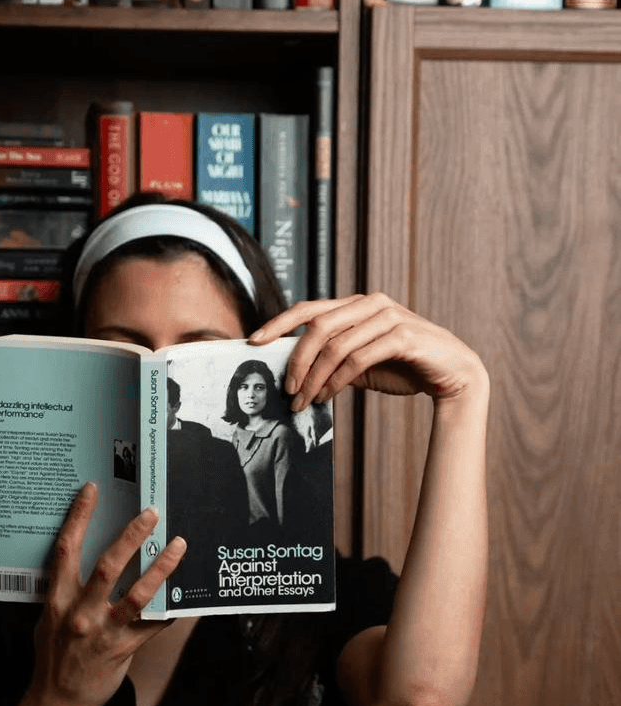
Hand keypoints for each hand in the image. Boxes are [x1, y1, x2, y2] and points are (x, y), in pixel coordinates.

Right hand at [27, 483, 185, 705]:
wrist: (56, 701)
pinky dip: (171, 609)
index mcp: (57, 600)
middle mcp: (79, 613)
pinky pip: (153, 625)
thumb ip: (64, 590)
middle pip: (108, 566)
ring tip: (179, 544)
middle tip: (152, 512)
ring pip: (138, 594)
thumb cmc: (53, 654)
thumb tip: (83, 557)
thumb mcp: (48, 617)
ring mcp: (103, 633)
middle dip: (131, 536)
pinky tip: (187, 595)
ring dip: (161, 567)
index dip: (79, 517)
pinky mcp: (123, 651)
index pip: (66, 550)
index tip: (93, 490)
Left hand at [249, 293, 487, 408]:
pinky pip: (358, 358)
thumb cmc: (404, 367)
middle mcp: (370, 304)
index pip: (308, 308)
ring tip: (304, 401)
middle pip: (317, 326)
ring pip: (335, 344)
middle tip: (286, 390)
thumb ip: (332, 361)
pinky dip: (337, 380)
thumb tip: (294, 374)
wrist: (451, 374)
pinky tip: (328, 396)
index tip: (254, 341)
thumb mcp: (361, 363)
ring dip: (314, 377)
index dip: (279, 323)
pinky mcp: (403, 335)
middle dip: (296, 360)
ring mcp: (388, 316)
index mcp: (356, 304)